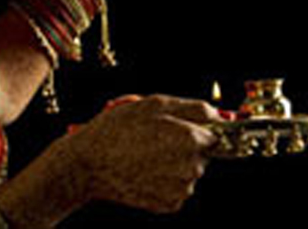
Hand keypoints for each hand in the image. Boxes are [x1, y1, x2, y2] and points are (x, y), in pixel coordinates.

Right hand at [56, 94, 222, 213]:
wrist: (87, 165)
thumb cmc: (116, 130)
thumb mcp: (154, 104)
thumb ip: (193, 107)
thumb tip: (220, 114)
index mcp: (191, 138)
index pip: (217, 133)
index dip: (200, 129)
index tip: (186, 129)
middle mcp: (191, 166)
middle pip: (203, 153)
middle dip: (186, 145)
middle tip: (155, 139)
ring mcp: (181, 188)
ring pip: (189, 171)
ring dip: (175, 163)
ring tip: (145, 154)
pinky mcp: (169, 204)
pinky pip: (177, 188)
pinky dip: (166, 181)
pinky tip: (144, 171)